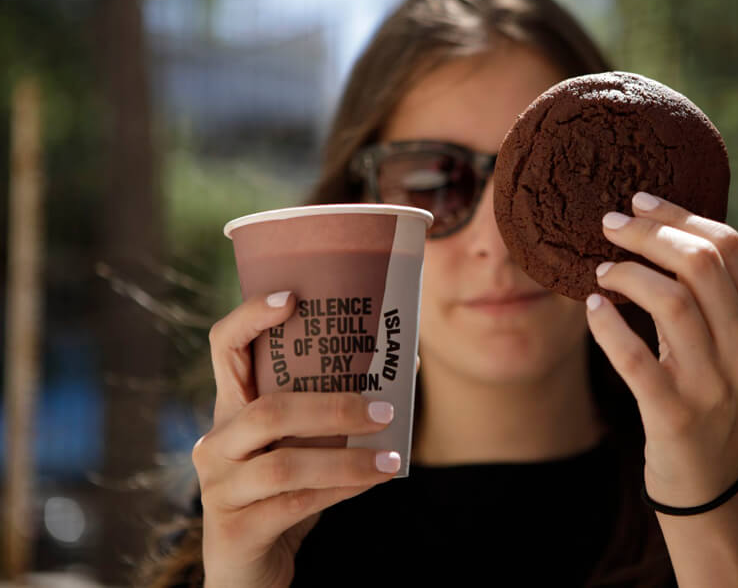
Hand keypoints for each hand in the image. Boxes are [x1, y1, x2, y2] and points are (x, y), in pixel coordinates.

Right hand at [193, 292, 401, 587]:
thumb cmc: (282, 494)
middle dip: (334, 406)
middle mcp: (215, 443)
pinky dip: (343, 490)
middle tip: (386, 409)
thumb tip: (401, 369)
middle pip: (268, 410)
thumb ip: (325, 414)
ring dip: (348, 459)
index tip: (293, 298)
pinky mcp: (235, 530)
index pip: (223, 348)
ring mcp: (219, 488)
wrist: (249, 570)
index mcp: (229, 411)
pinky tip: (376, 481)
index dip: (250, 318)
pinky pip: (296, 504)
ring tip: (392, 456)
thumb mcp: (297, 446)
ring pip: (285, 464)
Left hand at [585, 192, 737, 509]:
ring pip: (671, 302)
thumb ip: (712, 296)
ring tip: (602, 269)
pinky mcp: (675, 414)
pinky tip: (592, 307)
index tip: (640, 200)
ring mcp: (714, 384)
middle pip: (700, 264)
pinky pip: (635, 358)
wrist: (713, 481)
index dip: (680, 215)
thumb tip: (659, 229)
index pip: (729, 247)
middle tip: (610, 223)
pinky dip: (608, 326)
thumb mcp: (731, 346)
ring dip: (629, 274)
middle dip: (649, 234)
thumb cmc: (712, 398)